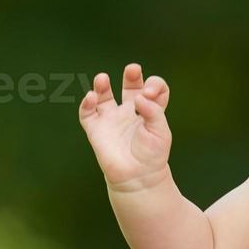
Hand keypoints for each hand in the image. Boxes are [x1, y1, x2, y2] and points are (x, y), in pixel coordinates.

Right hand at [78, 63, 171, 188]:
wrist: (137, 179)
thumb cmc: (152, 156)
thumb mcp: (161, 132)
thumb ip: (153, 111)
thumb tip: (138, 97)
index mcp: (149, 111)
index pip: (154, 89)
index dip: (155, 85)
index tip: (150, 94)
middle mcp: (130, 112)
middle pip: (130, 85)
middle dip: (131, 75)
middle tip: (133, 70)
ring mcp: (112, 120)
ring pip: (104, 95)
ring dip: (102, 84)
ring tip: (102, 78)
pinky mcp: (97, 130)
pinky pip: (87, 113)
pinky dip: (86, 103)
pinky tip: (91, 97)